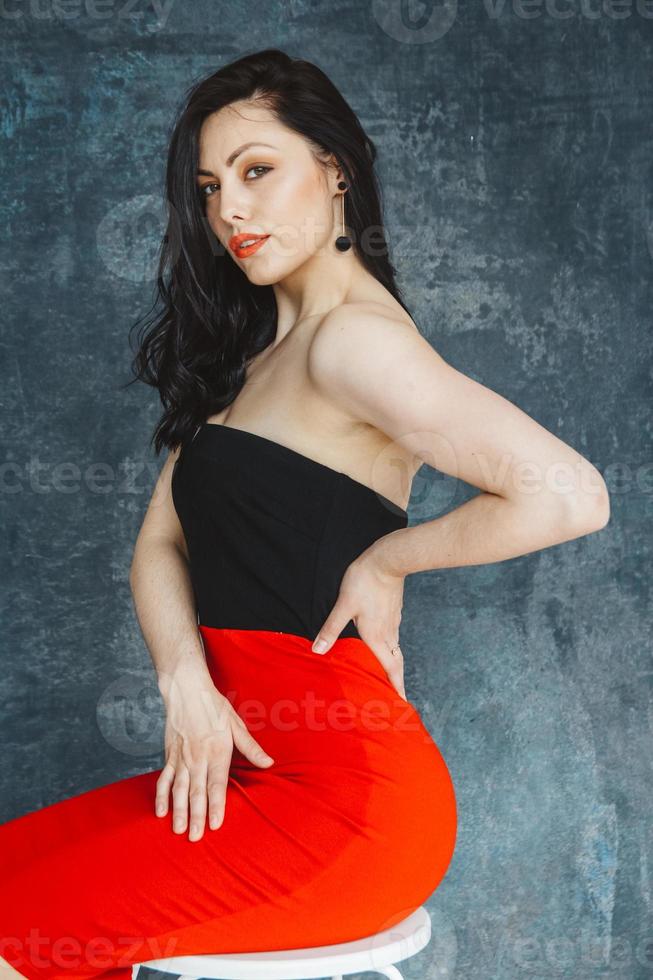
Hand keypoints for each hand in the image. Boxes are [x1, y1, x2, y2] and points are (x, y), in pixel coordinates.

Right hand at [155, 668, 274, 841]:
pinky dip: (161, 796)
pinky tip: (160, 812)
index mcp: (217, 750)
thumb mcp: (237, 724)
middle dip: (196, 816)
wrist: (186, 690)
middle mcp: (198, 757)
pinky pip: (164, 779)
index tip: (216, 825)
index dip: (216, 805)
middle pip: (197, 791)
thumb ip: (251, 747)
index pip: (217, 783)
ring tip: (178, 830)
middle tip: (196, 838)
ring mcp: (181, 757)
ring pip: (179, 789)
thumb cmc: (215, 706)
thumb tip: (269, 763)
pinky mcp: (169, 755)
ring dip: (178, 810)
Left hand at [311, 548, 406, 699]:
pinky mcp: (394, 611)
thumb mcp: (343, 605)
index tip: (401, 703)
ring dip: (394, 665)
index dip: (396, 687)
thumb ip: (331, 628)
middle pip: (396, 662)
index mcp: (377, 636)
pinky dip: (391, 648)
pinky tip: (383, 644)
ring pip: (395, 649)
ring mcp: (393, 622)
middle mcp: (388, 633)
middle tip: (398, 696)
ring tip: (388, 675)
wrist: (388, 560)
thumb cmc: (364, 582)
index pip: (390, 668)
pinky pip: (394, 636)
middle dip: (397, 681)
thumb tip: (318, 650)